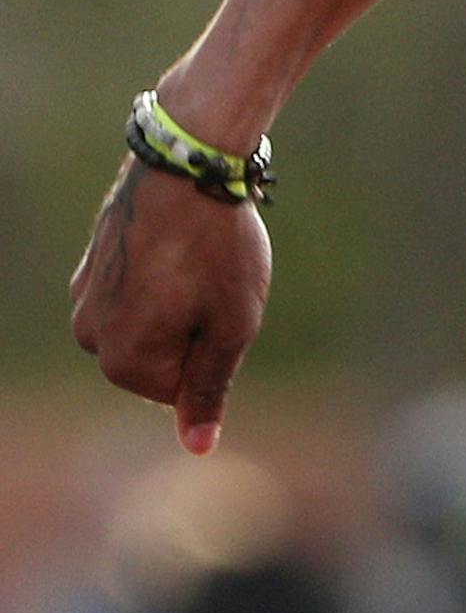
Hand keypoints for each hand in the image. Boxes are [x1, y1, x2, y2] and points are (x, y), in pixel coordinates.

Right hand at [70, 157, 271, 454]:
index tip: (223, 304)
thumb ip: (210, 390)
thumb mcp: (231, 326)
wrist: (188, 165)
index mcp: (124, 363)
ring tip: (197, 258)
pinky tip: (179, 242)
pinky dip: (163, 275)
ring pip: (150, 322)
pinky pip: (138, 290)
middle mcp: (91, 337)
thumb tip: (197, 447)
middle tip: (214, 280)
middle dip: (195, 328)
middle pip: (162, 358)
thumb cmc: (218, 249)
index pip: (181, 391)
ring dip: (180, 300)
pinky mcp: (92, 263)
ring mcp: (86, 297)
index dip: (217, 349)